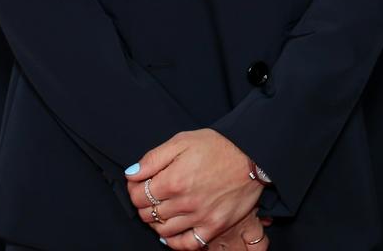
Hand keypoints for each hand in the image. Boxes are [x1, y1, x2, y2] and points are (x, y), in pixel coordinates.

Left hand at [125, 128, 264, 249]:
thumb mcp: (181, 141)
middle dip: (143, 204)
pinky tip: (171, 231)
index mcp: (173, 180)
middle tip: (150, 194)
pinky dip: (174, 242)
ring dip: (155, 221)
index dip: (133, 189)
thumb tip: (131, 173)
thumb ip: (153, 158)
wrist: (250, 155)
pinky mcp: (213, 227)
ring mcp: (199, 217)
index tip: (138, 183)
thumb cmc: (217, 145)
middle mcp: (184, 202)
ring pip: (163, 230)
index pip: (138, 195)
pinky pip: (186, 244)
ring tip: (161, 209)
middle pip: (148, 214)